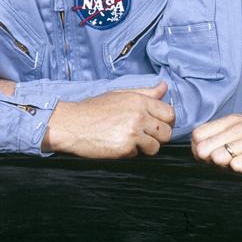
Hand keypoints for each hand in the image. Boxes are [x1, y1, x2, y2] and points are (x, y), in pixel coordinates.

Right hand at [42, 81, 174, 158]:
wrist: (72, 124)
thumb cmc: (94, 109)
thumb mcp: (119, 95)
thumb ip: (144, 92)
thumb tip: (164, 87)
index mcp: (138, 100)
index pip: (170, 113)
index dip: (164, 121)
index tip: (154, 124)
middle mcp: (138, 115)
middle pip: (167, 132)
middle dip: (157, 136)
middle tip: (141, 134)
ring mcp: (133, 132)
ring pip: (156, 146)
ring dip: (145, 146)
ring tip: (128, 139)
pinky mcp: (125, 148)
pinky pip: (139, 155)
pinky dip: (131, 153)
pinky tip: (117, 144)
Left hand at [191, 114, 241, 171]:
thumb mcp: (241, 129)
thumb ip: (222, 135)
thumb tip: (199, 151)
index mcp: (230, 121)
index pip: (198, 134)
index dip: (197, 148)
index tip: (205, 157)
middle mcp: (238, 128)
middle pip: (205, 147)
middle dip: (207, 160)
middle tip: (218, 164)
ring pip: (219, 157)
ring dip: (222, 166)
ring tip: (232, 165)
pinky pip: (239, 165)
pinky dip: (238, 169)